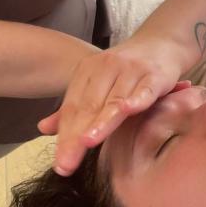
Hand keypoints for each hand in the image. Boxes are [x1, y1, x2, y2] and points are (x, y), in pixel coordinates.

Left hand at [38, 37, 189, 175]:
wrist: (162, 42)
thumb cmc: (128, 69)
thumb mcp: (97, 84)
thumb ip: (74, 108)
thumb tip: (43, 128)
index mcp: (87, 70)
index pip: (73, 108)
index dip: (65, 136)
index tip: (59, 164)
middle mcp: (106, 68)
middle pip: (88, 107)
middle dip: (76, 138)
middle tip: (66, 164)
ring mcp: (131, 70)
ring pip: (114, 101)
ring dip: (101, 123)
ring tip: (86, 143)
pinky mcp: (155, 75)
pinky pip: (144, 90)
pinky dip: (136, 100)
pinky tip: (127, 111)